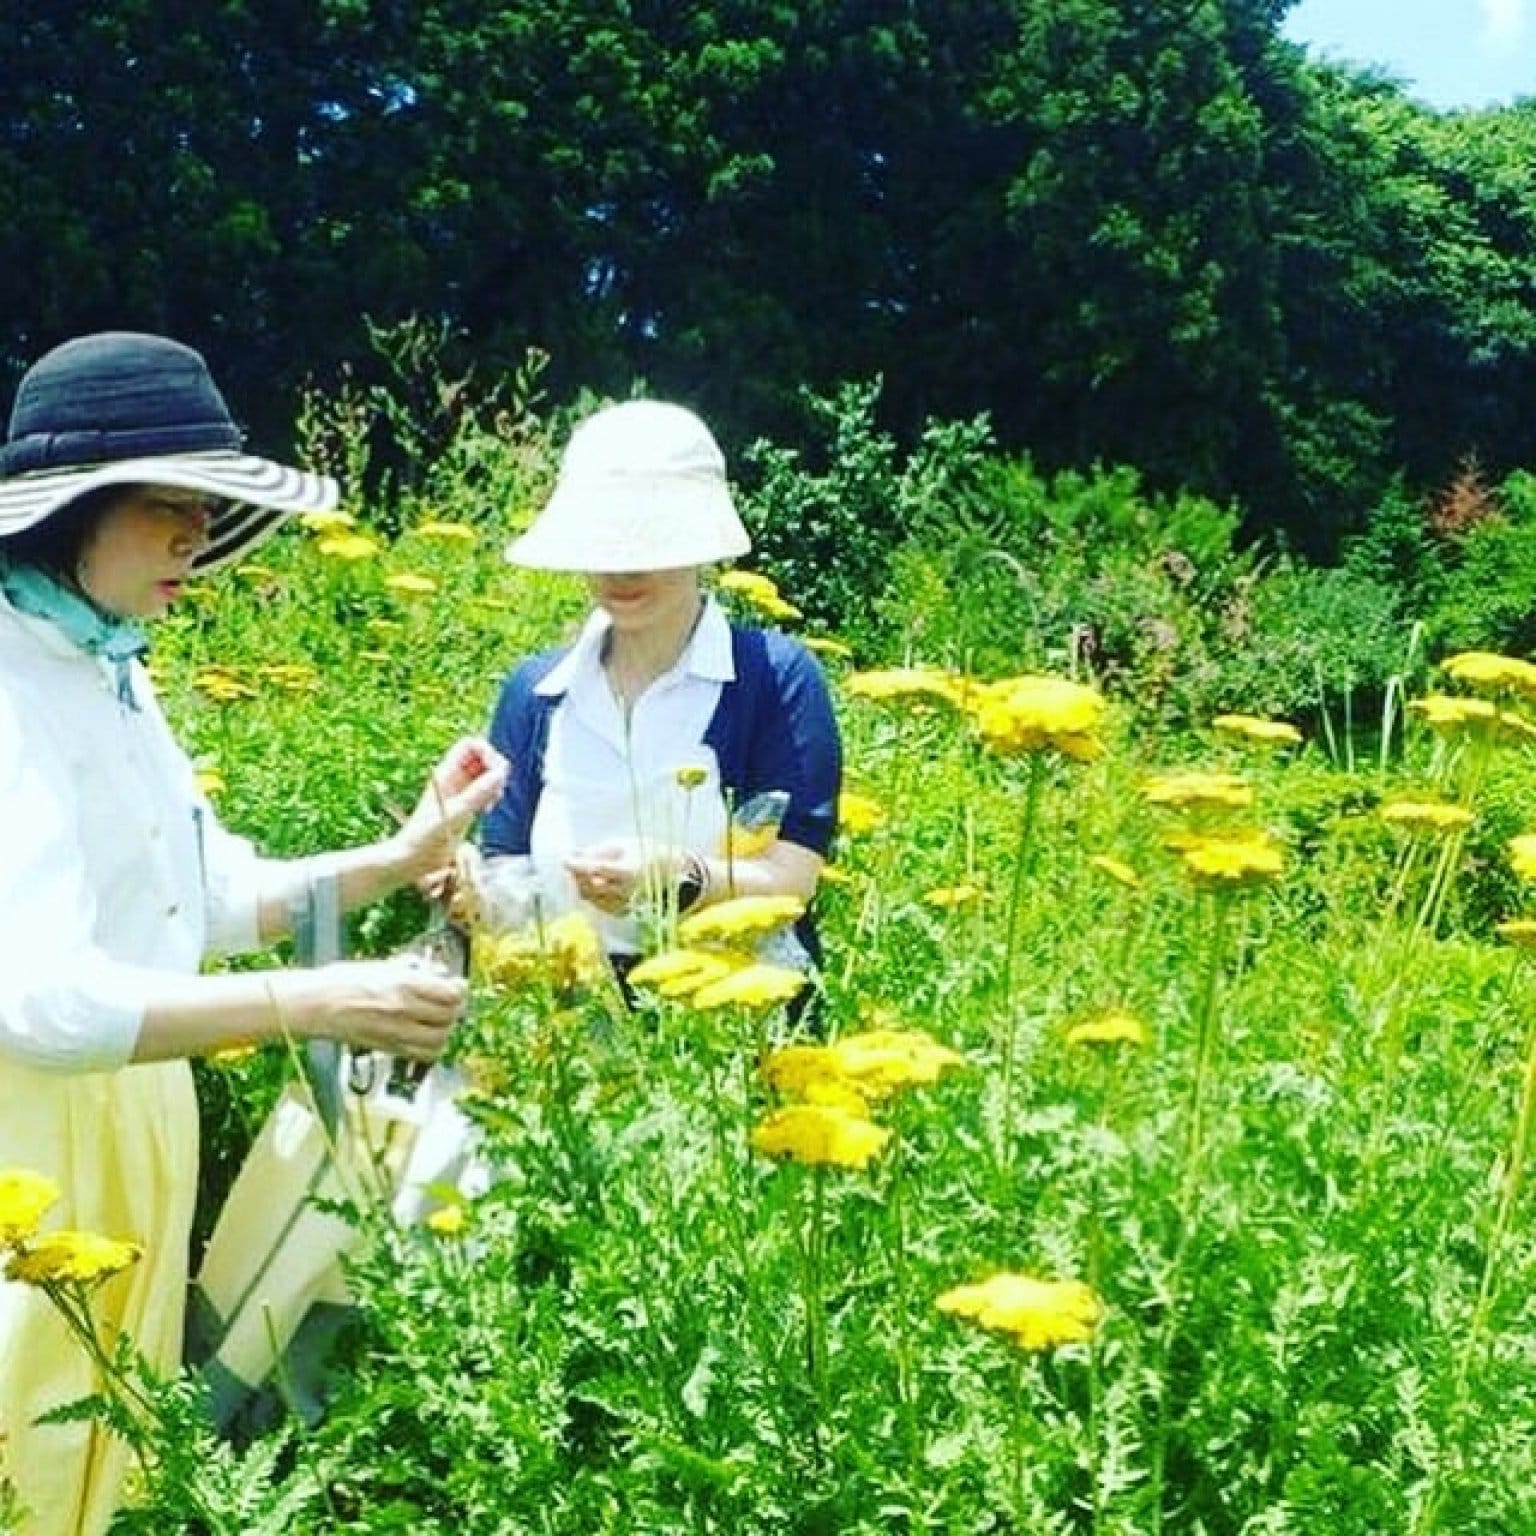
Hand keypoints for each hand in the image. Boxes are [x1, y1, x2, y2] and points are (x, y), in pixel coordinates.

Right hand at [304, 956, 469, 1061]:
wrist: (315, 1005)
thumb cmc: (342, 981)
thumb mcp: (382, 966)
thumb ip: (412, 970)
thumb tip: (437, 972)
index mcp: (403, 985)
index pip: (451, 993)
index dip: (459, 989)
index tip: (457, 985)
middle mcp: (404, 1010)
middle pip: (449, 1017)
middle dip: (454, 1009)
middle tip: (449, 1002)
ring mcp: (396, 1032)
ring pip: (440, 1039)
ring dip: (444, 1030)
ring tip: (438, 1020)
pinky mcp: (387, 1048)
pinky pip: (422, 1054)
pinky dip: (429, 1047)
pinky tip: (423, 1036)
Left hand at [397, 736, 508, 884]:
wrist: (410, 860)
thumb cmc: (422, 839)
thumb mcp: (453, 815)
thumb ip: (477, 794)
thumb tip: (500, 775)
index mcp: (446, 774)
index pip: (471, 745)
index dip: (487, 752)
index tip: (497, 771)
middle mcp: (453, 779)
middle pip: (481, 757)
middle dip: (495, 768)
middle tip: (497, 789)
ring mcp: (459, 793)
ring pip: (485, 774)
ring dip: (495, 783)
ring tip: (491, 801)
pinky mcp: (465, 807)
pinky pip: (484, 791)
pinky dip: (492, 796)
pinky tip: (487, 810)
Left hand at [566, 838, 676, 914]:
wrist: (669, 874)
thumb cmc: (645, 854)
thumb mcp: (623, 845)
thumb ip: (599, 851)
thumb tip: (576, 855)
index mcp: (628, 871)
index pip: (595, 869)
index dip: (577, 864)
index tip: (566, 858)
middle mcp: (626, 891)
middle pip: (589, 885)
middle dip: (576, 874)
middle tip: (572, 862)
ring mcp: (623, 903)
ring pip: (590, 896)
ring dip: (580, 883)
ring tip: (582, 870)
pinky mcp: (620, 911)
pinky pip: (597, 903)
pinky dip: (590, 893)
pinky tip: (593, 882)